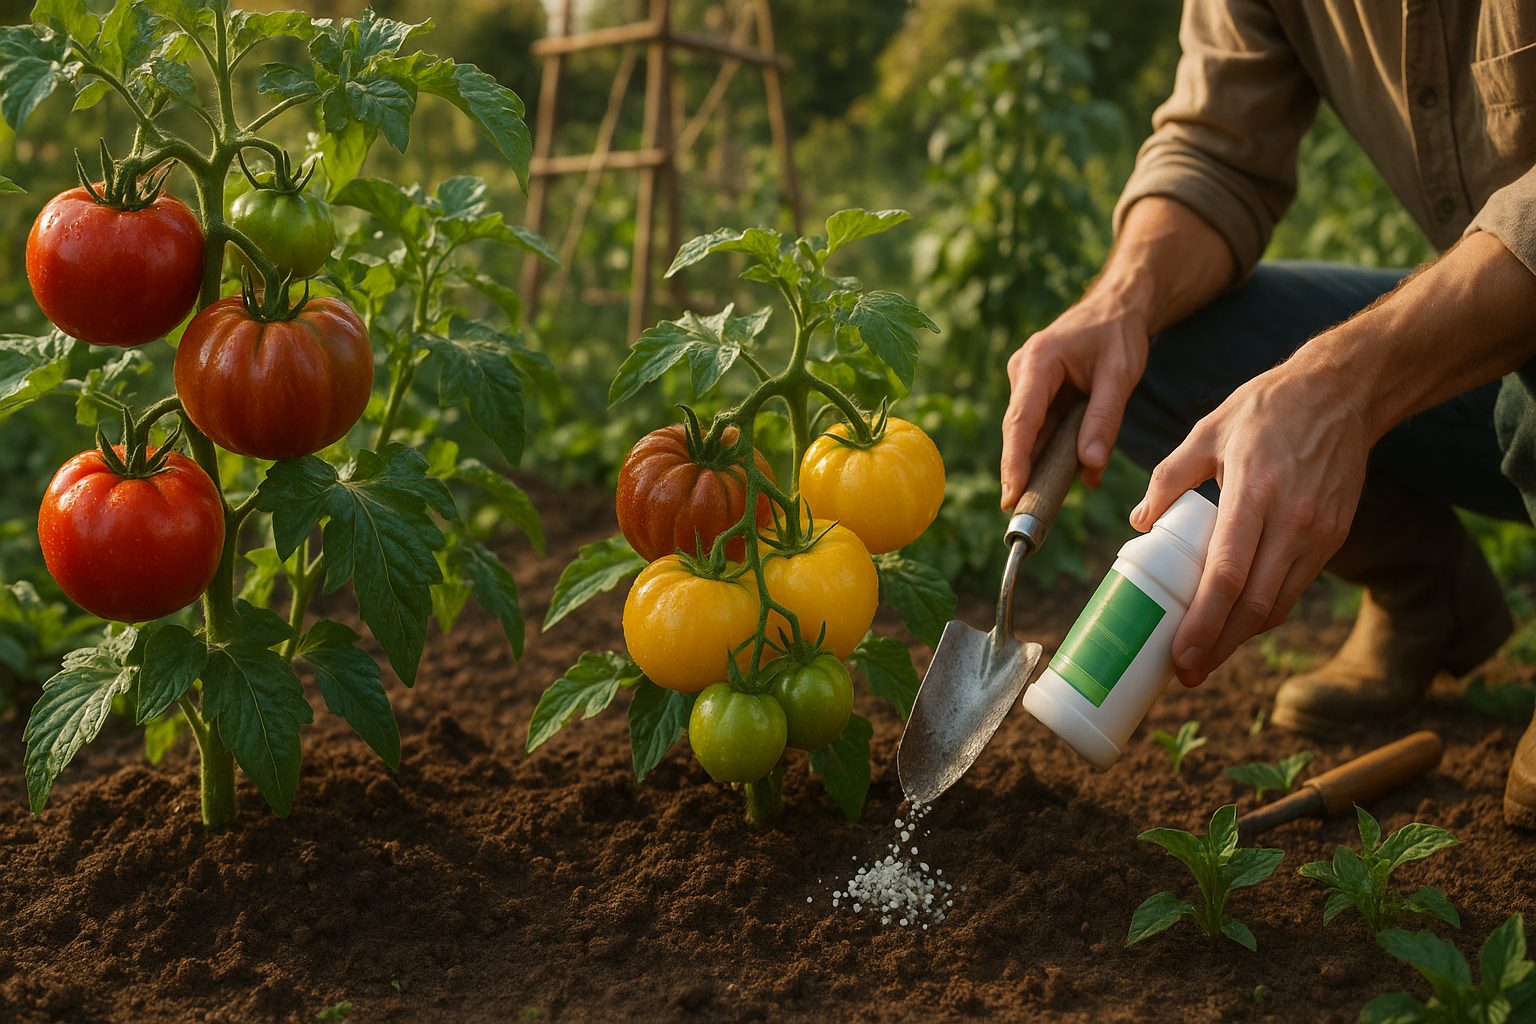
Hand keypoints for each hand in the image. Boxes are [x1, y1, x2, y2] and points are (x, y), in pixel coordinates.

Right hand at [999, 196, 1233, 504]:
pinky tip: (1076, 473)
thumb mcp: (1120, 374)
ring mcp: (1028, 384)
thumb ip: (1104, 419)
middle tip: (1024, 515)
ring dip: (1041, 465)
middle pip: (1019, 433)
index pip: (1021, 421)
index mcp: (1038, 362)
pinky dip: (1056, 451)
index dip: (1015, 461)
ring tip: (1045, 503)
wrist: (1119, 305)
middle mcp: (1024, 373)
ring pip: (1031, 434)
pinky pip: (1043, 429)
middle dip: (1022, 473)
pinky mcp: (1038, 393)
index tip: (1012, 495)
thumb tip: (1089, 465)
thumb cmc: (1119, 333)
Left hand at [1131, 360, 1371, 685]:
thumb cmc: (1266, 409)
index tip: (1179, 656)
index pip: (1227, 575)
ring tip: (1205, 658)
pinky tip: (1237, 624)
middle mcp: (1293, 520)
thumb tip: (1140, 523)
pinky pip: (1294, 587)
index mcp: (1255, 493)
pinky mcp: (1334, 537)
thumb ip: (1169, 478)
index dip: (1203, 624)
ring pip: (1278, 604)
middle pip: (1254, 604)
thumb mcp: (1207, 431)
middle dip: (1218, 646)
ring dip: (1241, 638)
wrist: (1343, 394)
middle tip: (1186, 673)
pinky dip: (1264, 613)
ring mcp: (1319, 532)